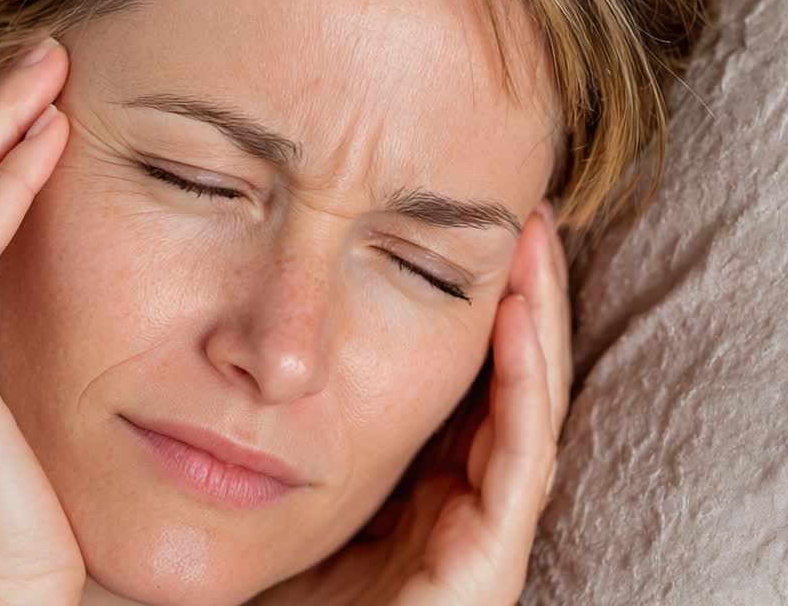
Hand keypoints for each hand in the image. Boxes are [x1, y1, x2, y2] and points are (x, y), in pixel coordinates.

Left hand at [248, 202, 571, 605]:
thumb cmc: (251, 590)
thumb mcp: (267, 478)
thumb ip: (280, 419)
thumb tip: (253, 327)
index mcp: (413, 493)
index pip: (464, 387)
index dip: (477, 308)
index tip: (476, 232)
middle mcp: (451, 512)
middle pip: (505, 390)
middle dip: (522, 302)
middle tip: (529, 218)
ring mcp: (471, 543)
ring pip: (524, 415)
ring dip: (537, 325)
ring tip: (536, 241)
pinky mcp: (480, 574)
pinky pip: (517, 467)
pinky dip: (523, 388)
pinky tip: (515, 316)